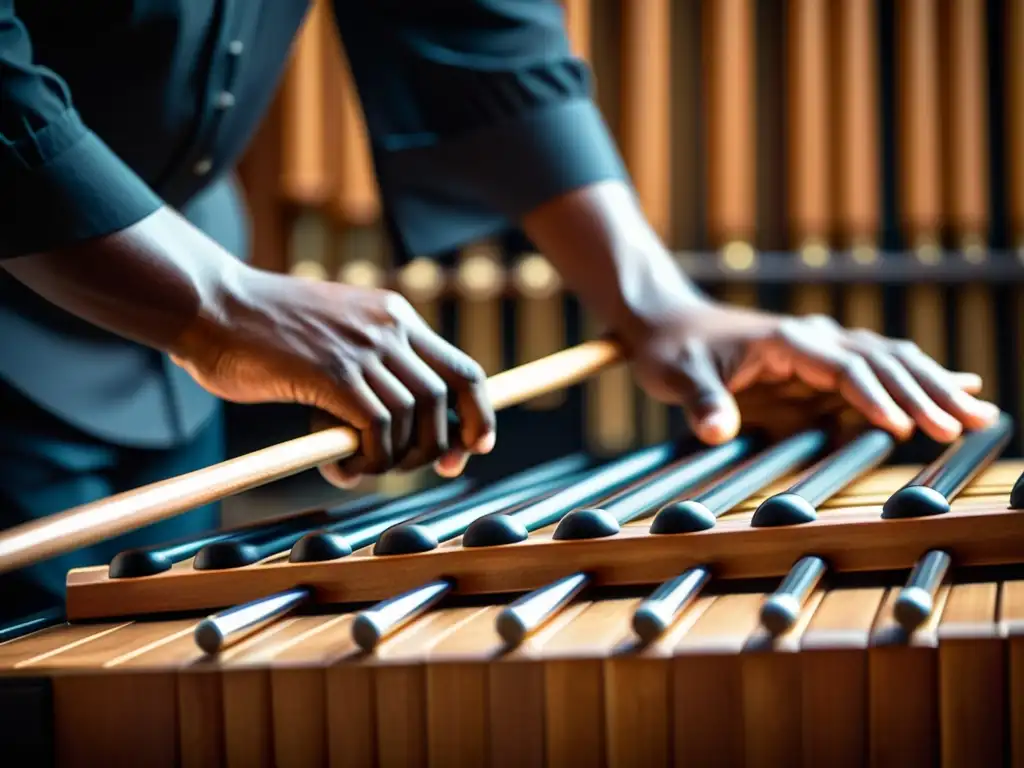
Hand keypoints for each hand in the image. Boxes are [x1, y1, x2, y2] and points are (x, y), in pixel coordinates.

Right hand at [171, 266, 495, 486]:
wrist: (209, 305)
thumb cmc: (259, 332)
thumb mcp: (333, 338)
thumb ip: (366, 371)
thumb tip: (391, 434)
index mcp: (393, 315)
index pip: (462, 369)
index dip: (478, 413)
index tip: (476, 447)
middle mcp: (388, 327)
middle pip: (447, 397)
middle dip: (444, 445)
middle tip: (427, 471)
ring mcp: (362, 348)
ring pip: (412, 417)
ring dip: (394, 457)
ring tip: (359, 466)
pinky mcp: (333, 373)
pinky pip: (377, 429)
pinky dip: (368, 459)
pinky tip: (341, 465)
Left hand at [628, 302, 998, 444]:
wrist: (667, 321)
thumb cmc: (671, 348)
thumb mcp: (677, 375)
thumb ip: (701, 402)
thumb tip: (717, 431)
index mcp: (787, 341)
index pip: (844, 369)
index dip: (875, 398)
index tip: (903, 428)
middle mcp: (814, 339)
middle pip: (883, 362)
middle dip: (926, 393)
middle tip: (969, 425)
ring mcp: (821, 350)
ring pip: (891, 363)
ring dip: (935, 386)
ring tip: (982, 413)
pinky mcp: (820, 365)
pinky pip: (879, 369)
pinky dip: (919, 379)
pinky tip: (959, 386)